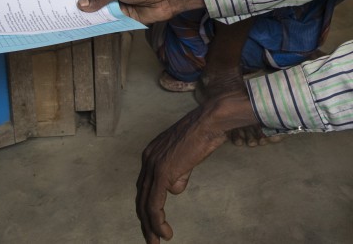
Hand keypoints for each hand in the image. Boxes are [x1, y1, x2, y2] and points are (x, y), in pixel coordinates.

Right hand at [76, 0, 203, 23]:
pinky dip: (100, 25)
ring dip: (89, 16)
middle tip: (60, 8)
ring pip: (100, 13)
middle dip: (81, 5)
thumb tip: (81, 4)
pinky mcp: (124, 19)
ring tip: (68, 20)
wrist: (166, 0)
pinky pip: (109, 23)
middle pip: (94, 1)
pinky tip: (86, 28)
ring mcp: (118, 7)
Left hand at [136, 91, 257, 242]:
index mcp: (151, 154)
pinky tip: (164, 233)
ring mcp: (153, 166)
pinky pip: (154, 204)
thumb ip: (179, 172)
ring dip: (151, 226)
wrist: (210, 121)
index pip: (145, 186)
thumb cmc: (204, 134)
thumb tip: (175, 188)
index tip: (154, 221)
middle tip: (151, 238)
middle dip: (145, 220)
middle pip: (141, 197)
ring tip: (158, 241)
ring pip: (146, 204)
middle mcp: (147, 160)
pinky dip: (157, 221)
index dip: (148, 205)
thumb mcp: (188, 156)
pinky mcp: (162, 173)